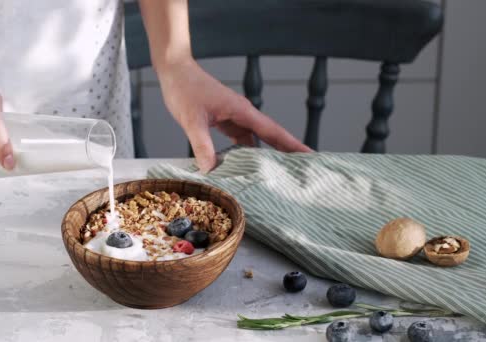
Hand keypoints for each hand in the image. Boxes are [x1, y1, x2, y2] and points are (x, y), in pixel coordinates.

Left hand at [157, 58, 311, 172]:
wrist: (175, 71)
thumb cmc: (184, 89)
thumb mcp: (191, 119)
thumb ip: (201, 144)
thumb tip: (210, 170)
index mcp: (242, 111)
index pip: (273, 132)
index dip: (292, 145)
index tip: (311, 156)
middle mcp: (243, 114)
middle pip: (270, 136)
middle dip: (286, 152)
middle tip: (300, 171)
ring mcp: (234, 117)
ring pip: (254, 140)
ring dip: (263, 155)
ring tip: (275, 175)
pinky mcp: (224, 120)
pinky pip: (239, 140)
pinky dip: (243, 153)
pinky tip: (243, 167)